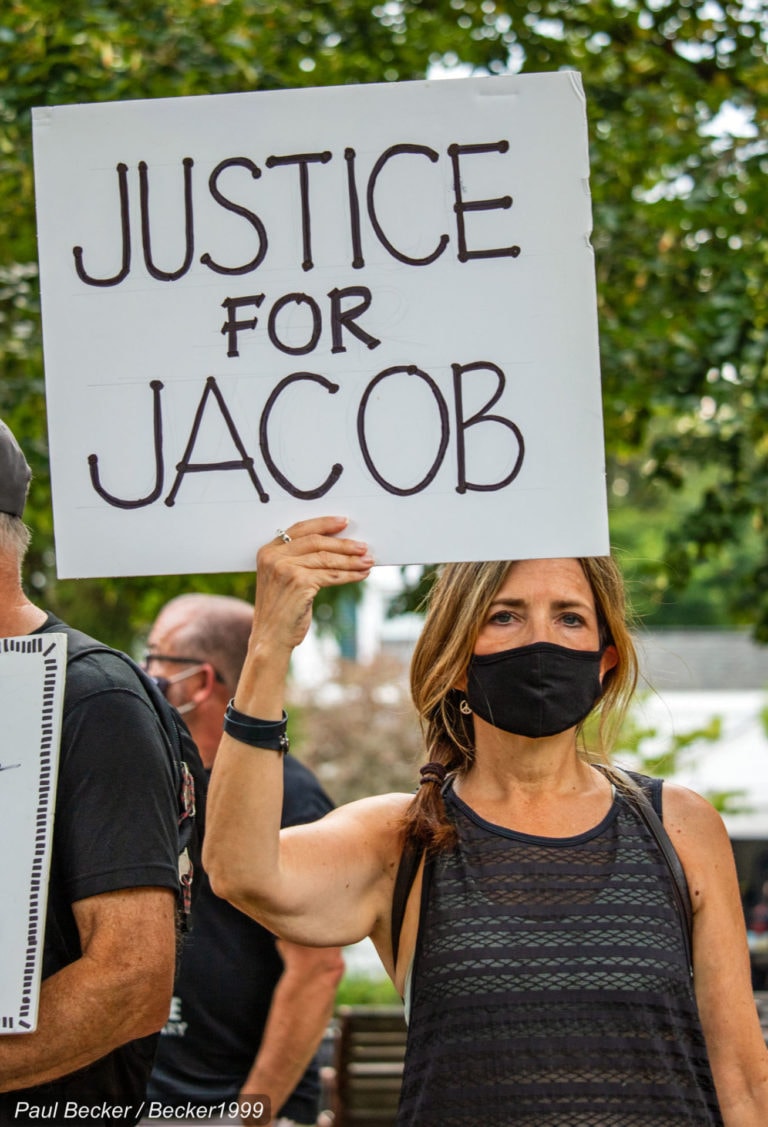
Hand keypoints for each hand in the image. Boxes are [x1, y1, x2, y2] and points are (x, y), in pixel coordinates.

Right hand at [252, 516, 372, 654]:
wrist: (270, 637)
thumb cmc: (280, 609)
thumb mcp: (282, 579)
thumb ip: (297, 560)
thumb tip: (335, 546)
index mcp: (267, 551)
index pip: (300, 529)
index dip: (324, 524)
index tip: (343, 522)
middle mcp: (274, 557)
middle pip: (316, 541)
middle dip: (343, 544)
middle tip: (363, 546)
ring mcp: (286, 569)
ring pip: (326, 558)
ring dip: (351, 560)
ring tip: (368, 561)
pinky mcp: (300, 583)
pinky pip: (331, 575)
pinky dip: (350, 574)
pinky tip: (361, 574)